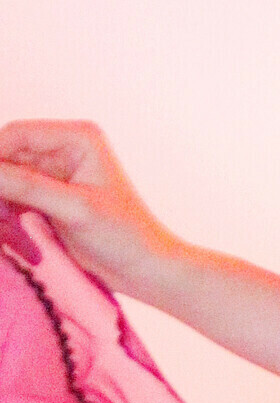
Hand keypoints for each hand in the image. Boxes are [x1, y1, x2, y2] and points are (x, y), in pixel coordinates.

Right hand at [0, 119, 182, 298]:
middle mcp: (64, 148)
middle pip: (6, 157)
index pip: (16, 135)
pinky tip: (15, 233)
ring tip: (9, 230)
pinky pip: (12, 199)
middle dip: (0, 188)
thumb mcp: (74, 208)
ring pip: (5, 180)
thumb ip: (27, 186)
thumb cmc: (124, 234)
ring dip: (2, 205)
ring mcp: (54, 172)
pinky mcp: (47, 196)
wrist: (142, 267)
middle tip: (3, 218)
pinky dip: (7, 215)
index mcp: (78, 137)